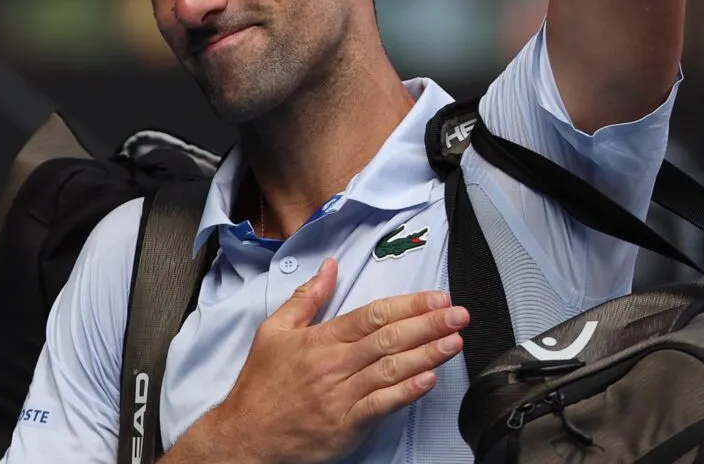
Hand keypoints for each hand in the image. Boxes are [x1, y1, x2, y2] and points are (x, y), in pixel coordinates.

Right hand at [207, 257, 468, 463]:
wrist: (245, 436)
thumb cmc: (260, 384)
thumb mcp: (273, 330)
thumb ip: (306, 298)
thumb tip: (330, 266)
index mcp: (320, 339)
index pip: (372, 315)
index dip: (408, 305)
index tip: (436, 297)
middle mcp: (333, 365)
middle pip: (388, 339)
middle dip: (428, 324)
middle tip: (458, 314)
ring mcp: (341, 396)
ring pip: (390, 370)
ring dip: (427, 354)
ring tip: (454, 341)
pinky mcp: (346, 426)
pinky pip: (381, 406)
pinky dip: (406, 392)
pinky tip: (429, 381)